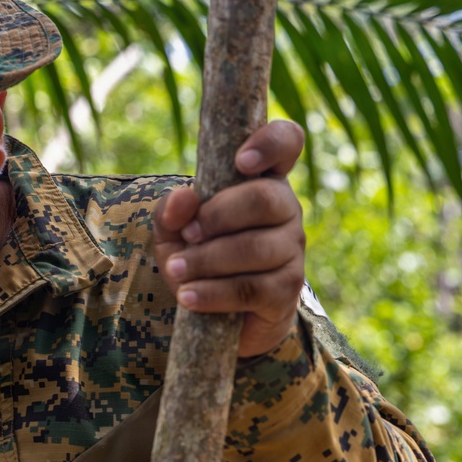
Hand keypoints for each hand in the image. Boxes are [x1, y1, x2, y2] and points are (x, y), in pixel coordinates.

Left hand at [153, 119, 306, 360]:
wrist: (219, 318)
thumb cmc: (200, 259)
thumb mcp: (175, 232)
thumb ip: (171, 211)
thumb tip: (183, 199)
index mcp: (263, 181)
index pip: (286, 142)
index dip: (270, 143)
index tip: (241, 161)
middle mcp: (286, 209)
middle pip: (264, 199)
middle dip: (217, 217)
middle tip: (187, 236)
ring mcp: (291, 250)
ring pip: (255, 247)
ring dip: (207, 260)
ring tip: (176, 271)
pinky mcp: (287, 290)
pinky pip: (252, 288)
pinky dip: (214, 293)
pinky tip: (188, 296)